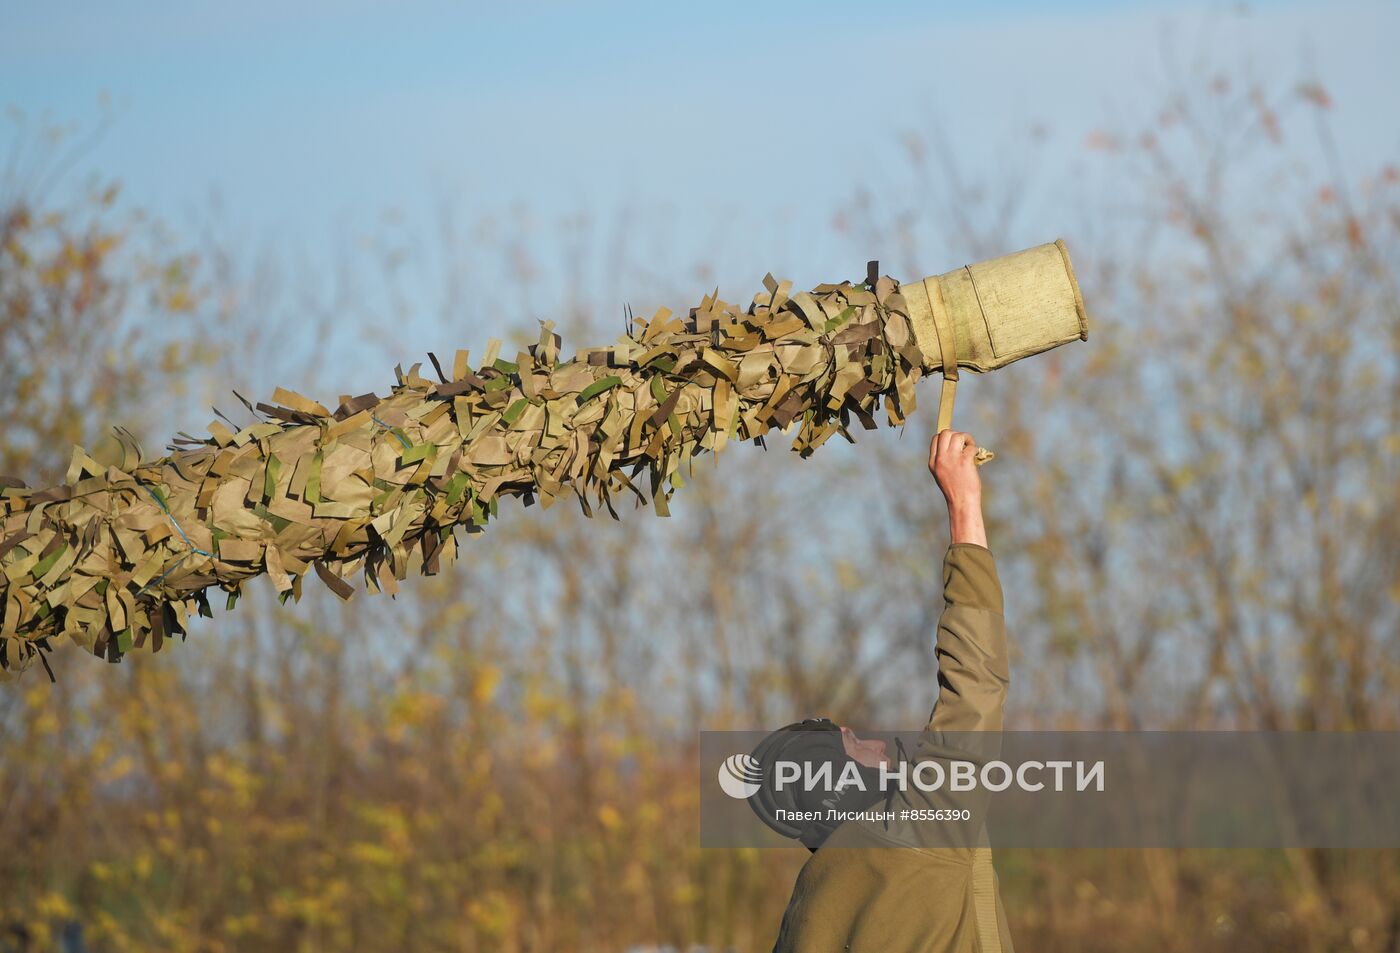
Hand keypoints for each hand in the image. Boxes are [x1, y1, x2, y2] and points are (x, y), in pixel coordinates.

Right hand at [928, 430, 986, 547]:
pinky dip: (975, 448)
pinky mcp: (964, 461)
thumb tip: (956, 444)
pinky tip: (976, 455)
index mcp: (933, 462)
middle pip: (945, 433)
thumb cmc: (955, 490)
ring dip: (967, 439)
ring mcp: (952, 459)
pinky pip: (970, 446)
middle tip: (963, 443)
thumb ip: (944, 459)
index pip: (936, 439)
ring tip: (970, 447)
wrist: (962, 502)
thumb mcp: (942, 474)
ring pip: (958, 436)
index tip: (955, 442)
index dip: (946, 437)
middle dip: (956, 434)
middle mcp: (940, 459)